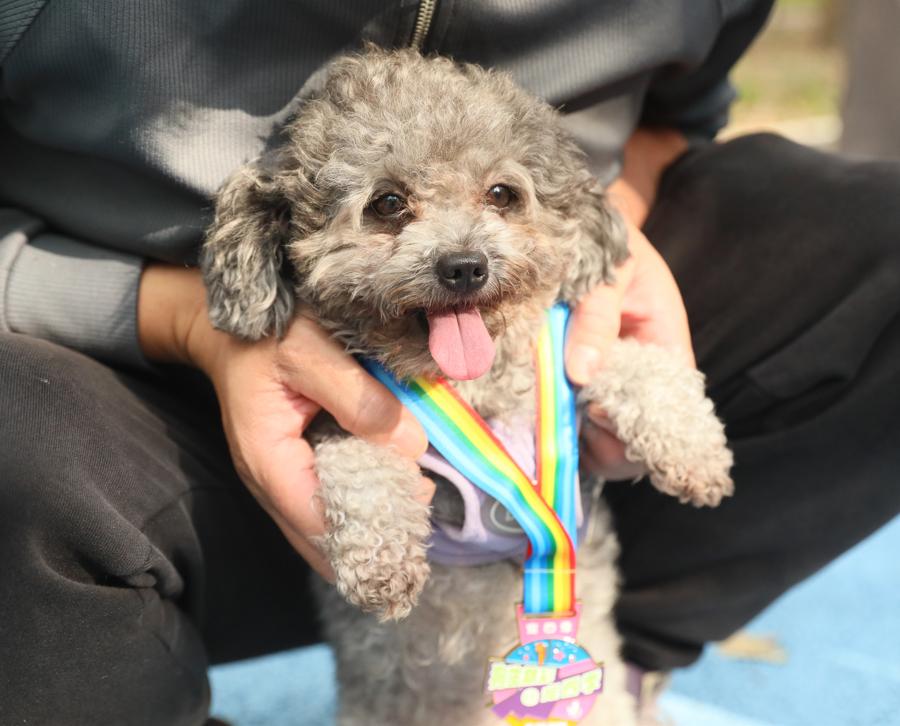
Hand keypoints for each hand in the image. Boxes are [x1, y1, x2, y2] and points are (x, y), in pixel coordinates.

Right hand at [137, 265, 429, 577]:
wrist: (225, 326)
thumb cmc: (267, 334)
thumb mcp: (312, 352)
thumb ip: (358, 398)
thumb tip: (410, 446)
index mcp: (268, 459)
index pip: (318, 523)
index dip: (365, 531)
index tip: (412, 517)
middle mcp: (269, 481)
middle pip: (320, 537)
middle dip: (369, 536)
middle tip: (418, 517)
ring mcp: (279, 477)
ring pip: (323, 522)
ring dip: (366, 521)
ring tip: (413, 506)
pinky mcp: (291, 465)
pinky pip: (324, 499)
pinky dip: (357, 500)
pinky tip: (392, 488)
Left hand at [565, 128, 692, 480]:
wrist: (585, 225)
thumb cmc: (609, 244)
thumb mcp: (610, 272)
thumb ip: (597, 318)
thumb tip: (582, 373)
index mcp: (664, 344)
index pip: (668, 405)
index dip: (639, 424)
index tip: (599, 414)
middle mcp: (640, 370)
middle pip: (635, 430)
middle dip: (607, 439)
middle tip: (570, 420)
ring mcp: (609, 376)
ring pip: (602, 429)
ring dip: (579, 433)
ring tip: (550, 415)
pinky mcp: (580, 376)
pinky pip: (574, 412)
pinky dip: (558, 418)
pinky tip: (537, 409)